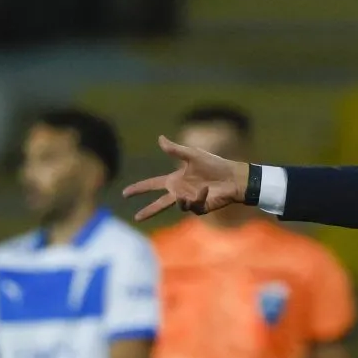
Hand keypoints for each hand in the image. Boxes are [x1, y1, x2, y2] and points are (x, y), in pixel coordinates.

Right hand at [121, 135, 248, 221]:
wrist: (232, 177)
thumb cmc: (214, 164)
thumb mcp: (192, 155)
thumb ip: (175, 150)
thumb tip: (160, 138)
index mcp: (175, 180)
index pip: (152, 185)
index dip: (139, 188)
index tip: (125, 193)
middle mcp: (180, 192)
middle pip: (160, 204)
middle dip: (148, 211)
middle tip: (136, 218)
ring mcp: (190, 201)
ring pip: (179, 205)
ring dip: (184, 198)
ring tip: (198, 189)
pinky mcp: (200, 208)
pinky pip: (193, 206)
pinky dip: (199, 197)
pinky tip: (206, 190)